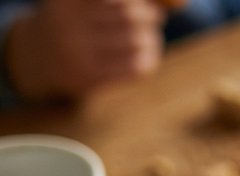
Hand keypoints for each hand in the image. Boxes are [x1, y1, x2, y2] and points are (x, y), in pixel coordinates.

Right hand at [7, 0, 163, 101]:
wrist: (35, 57)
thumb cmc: (76, 22)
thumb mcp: (88, 2)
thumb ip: (129, 1)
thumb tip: (178, 3)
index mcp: (68, 0)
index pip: (122, 1)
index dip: (139, 2)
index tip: (146, 4)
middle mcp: (67, 22)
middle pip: (131, 16)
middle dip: (150, 17)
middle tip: (153, 18)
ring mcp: (75, 52)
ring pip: (137, 42)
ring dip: (152, 39)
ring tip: (149, 38)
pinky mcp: (86, 78)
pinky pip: (135, 67)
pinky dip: (148, 59)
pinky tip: (146, 55)